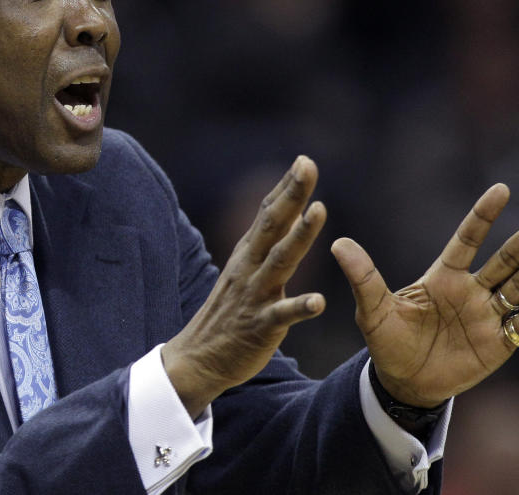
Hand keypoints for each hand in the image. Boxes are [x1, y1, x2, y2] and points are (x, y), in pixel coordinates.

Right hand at [162, 156, 326, 417]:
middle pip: (273, 225)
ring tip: (320, 210)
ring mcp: (254, 295)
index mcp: (248, 254)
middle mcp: (250, 268)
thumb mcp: (243, 270)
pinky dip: (300, 307)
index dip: (286, 187)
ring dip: (300, 235)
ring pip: (280, 261)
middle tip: (308, 166)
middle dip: (292, 195)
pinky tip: (319, 301)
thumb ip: (264, 243)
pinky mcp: (260, 326)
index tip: (304, 160)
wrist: (198, 358)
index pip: (268, 213)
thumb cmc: (229, 312)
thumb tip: (283, 212)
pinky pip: (281, 315)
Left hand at [331, 183, 518, 407]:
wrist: (402, 382)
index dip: (483, 216)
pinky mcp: (499, 343)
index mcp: (442, 277)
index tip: (501, 189)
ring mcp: (488, 315)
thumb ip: (363, 277)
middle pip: (506, 257)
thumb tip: (338, 243)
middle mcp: (471, 291)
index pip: (467, 240)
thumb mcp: (372, 309)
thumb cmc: (387, 342)